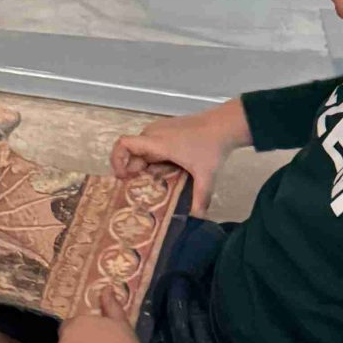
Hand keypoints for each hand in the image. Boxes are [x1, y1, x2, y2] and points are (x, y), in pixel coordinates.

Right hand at [110, 96, 249, 213]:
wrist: (226, 123)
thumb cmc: (212, 146)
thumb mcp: (206, 175)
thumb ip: (201, 197)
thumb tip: (199, 218)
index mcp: (157, 142)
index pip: (123, 144)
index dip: (117, 160)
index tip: (124, 177)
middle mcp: (153, 134)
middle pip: (133, 152)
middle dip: (134, 171)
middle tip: (142, 189)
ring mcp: (160, 129)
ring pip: (143, 149)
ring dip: (145, 165)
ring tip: (156, 182)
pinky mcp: (167, 129)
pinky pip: (152, 144)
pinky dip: (154, 158)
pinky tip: (168, 170)